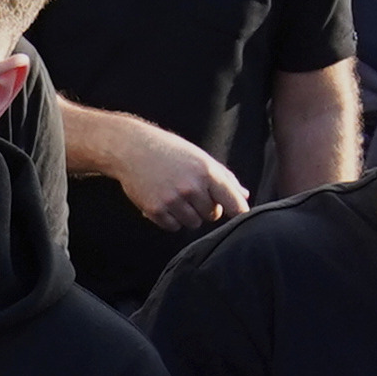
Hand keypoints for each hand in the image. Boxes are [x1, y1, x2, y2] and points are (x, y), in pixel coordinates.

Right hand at [91, 108, 245, 234]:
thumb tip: (245, 195)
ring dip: (187, 214)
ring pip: (192, 223)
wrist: (131, 148)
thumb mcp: (200, 157)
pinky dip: (170, 219)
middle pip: (212, 215)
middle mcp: (191, 187)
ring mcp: (173, 200)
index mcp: (207, 172)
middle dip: (205, 208)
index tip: (239, 215)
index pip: (233, 202)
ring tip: (175, 195)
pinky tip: (163, 201)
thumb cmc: (170, 151)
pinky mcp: (155, 210)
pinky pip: (173, 227)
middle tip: (190, 193)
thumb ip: (224, 177)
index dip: (238, 211)